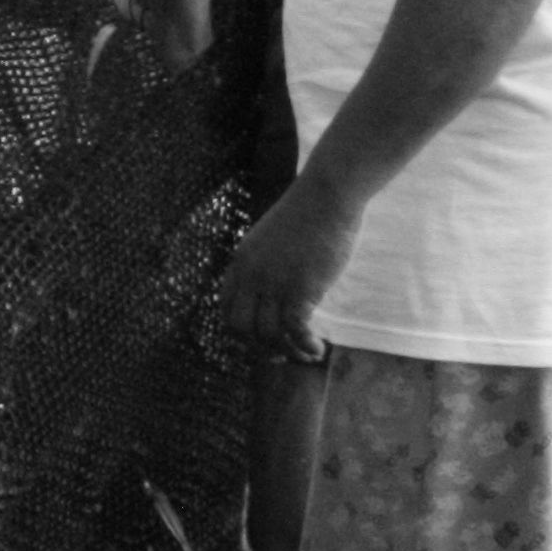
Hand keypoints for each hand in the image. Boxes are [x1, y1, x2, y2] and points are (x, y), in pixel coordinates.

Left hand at [220, 178, 356, 361]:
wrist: (326, 196)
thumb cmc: (307, 214)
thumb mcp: (271, 238)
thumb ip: (265, 263)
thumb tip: (274, 287)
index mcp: (240, 262)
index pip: (225, 307)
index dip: (241, 329)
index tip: (260, 339)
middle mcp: (251, 275)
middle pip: (240, 326)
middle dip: (258, 346)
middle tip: (280, 354)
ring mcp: (274, 282)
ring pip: (267, 334)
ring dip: (287, 351)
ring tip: (307, 354)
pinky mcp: (301, 288)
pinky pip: (294, 330)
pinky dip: (304, 345)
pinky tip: (317, 348)